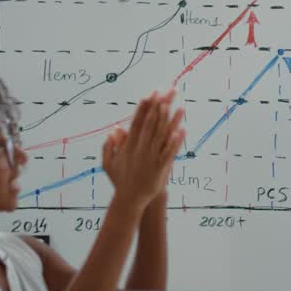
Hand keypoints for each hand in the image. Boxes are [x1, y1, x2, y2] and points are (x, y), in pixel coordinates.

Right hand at [102, 90, 184, 208]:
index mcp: (129, 145)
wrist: (130, 199)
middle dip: (160, 106)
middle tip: (168, 91)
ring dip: (170, 120)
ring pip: (162, 135)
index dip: (145, 107)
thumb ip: (110, 146)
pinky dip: (175, 142)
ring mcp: (151, 157)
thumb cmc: (120, 180)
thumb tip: (113, 130)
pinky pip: (169, 152)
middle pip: (152, 123)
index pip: (138, 121)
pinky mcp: (161, 167)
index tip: (151, 93)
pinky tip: (182, 130)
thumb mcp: (109, 163)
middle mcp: (141, 148)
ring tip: (178, 105)